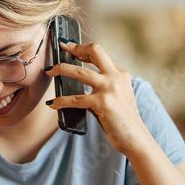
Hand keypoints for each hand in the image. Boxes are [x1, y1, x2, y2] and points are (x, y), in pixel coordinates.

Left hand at [45, 41, 153, 156]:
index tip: (70, 47)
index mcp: (120, 74)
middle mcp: (116, 77)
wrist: (134, 137)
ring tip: (50, 71)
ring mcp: (109, 89)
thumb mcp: (117, 95)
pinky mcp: (102, 103)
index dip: (83, 48)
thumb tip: (79, 78)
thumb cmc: (122, 118)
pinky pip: (75, 98)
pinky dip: (61, 101)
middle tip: (61, 48)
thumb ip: (102, 84)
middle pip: (95, 50)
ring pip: (80, 72)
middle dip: (75, 48)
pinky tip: (53, 104)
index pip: (100, 53)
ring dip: (62, 69)